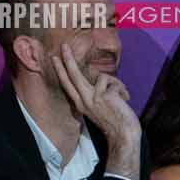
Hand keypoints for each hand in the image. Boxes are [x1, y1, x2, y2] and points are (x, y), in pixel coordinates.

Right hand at [52, 45, 140, 173]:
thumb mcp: (99, 106)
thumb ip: (95, 93)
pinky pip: (115, 83)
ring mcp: (94, 97)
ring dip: (116, 84)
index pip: (67, 84)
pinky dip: (122, 90)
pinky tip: (124, 100)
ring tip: (121, 97)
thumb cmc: (114, 120)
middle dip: (69, 59)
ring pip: (101, 77)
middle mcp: (84, 100)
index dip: (61, 70)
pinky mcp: (105, 95)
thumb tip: (99, 78)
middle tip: (64, 46)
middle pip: (74, 75)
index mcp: (81, 103)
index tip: (55, 58)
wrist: (123, 133)